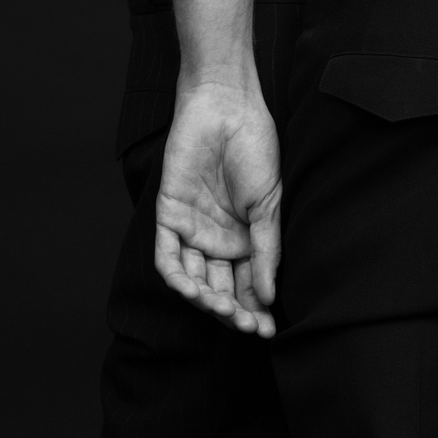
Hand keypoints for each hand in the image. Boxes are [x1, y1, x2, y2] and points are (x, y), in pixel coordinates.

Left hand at [155, 82, 281, 337]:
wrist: (229, 106)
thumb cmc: (256, 146)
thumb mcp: (270, 201)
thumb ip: (267, 247)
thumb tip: (270, 295)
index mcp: (245, 237)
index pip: (248, 284)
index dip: (257, 309)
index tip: (269, 331)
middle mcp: (217, 238)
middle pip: (220, 288)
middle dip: (233, 311)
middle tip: (248, 325)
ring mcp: (192, 229)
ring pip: (193, 280)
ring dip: (207, 300)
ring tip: (225, 309)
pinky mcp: (169, 216)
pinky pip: (168, 257)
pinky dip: (177, 278)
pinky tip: (193, 291)